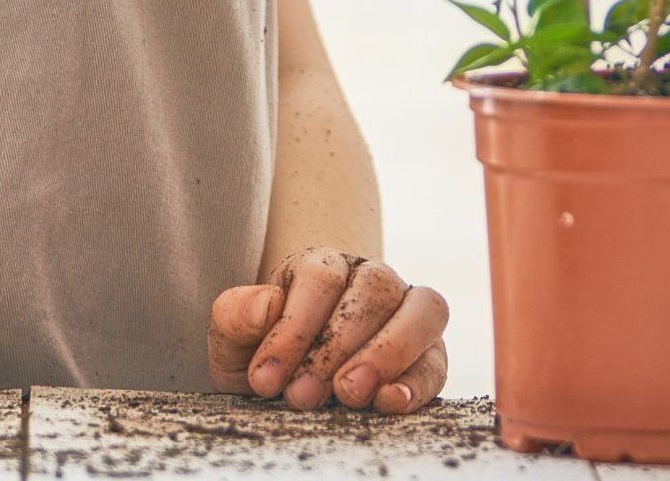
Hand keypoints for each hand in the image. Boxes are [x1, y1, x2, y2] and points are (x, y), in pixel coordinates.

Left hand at [208, 246, 451, 415]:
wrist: (292, 382)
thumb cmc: (263, 355)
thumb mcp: (233, 341)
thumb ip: (235, 315)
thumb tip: (267, 303)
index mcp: (324, 266)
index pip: (320, 278)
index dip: (293, 328)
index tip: (264, 379)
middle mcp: (373, 280)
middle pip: (374, 290)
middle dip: (336, 347)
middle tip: (302, 396)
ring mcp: (408, 314)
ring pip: (422, 310)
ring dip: (387, 352)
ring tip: (350, 394)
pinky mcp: (430, 355)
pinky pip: (437, 359)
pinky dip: (417, 382)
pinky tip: (388, 403)